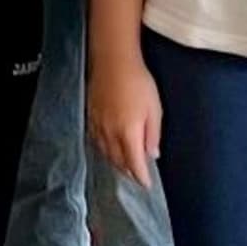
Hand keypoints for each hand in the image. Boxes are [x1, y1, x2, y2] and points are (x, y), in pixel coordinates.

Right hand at [87, 56, 161, 181]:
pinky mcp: (91, 116)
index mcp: (128, 134)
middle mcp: (110, 134)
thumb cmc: (138, 82)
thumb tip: (152, 154)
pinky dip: (104, 150)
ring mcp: (98, 125)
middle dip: (128, 172)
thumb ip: (152, 135)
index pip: (134, 164)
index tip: (146, 185)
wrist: (113, 60)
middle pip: (118, 161)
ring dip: (116, 163)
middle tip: (137, 177)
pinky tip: (108, 148)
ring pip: (106, 153)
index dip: (141, 177)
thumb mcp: (154, 109)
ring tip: (124, 167)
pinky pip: (96, 141)